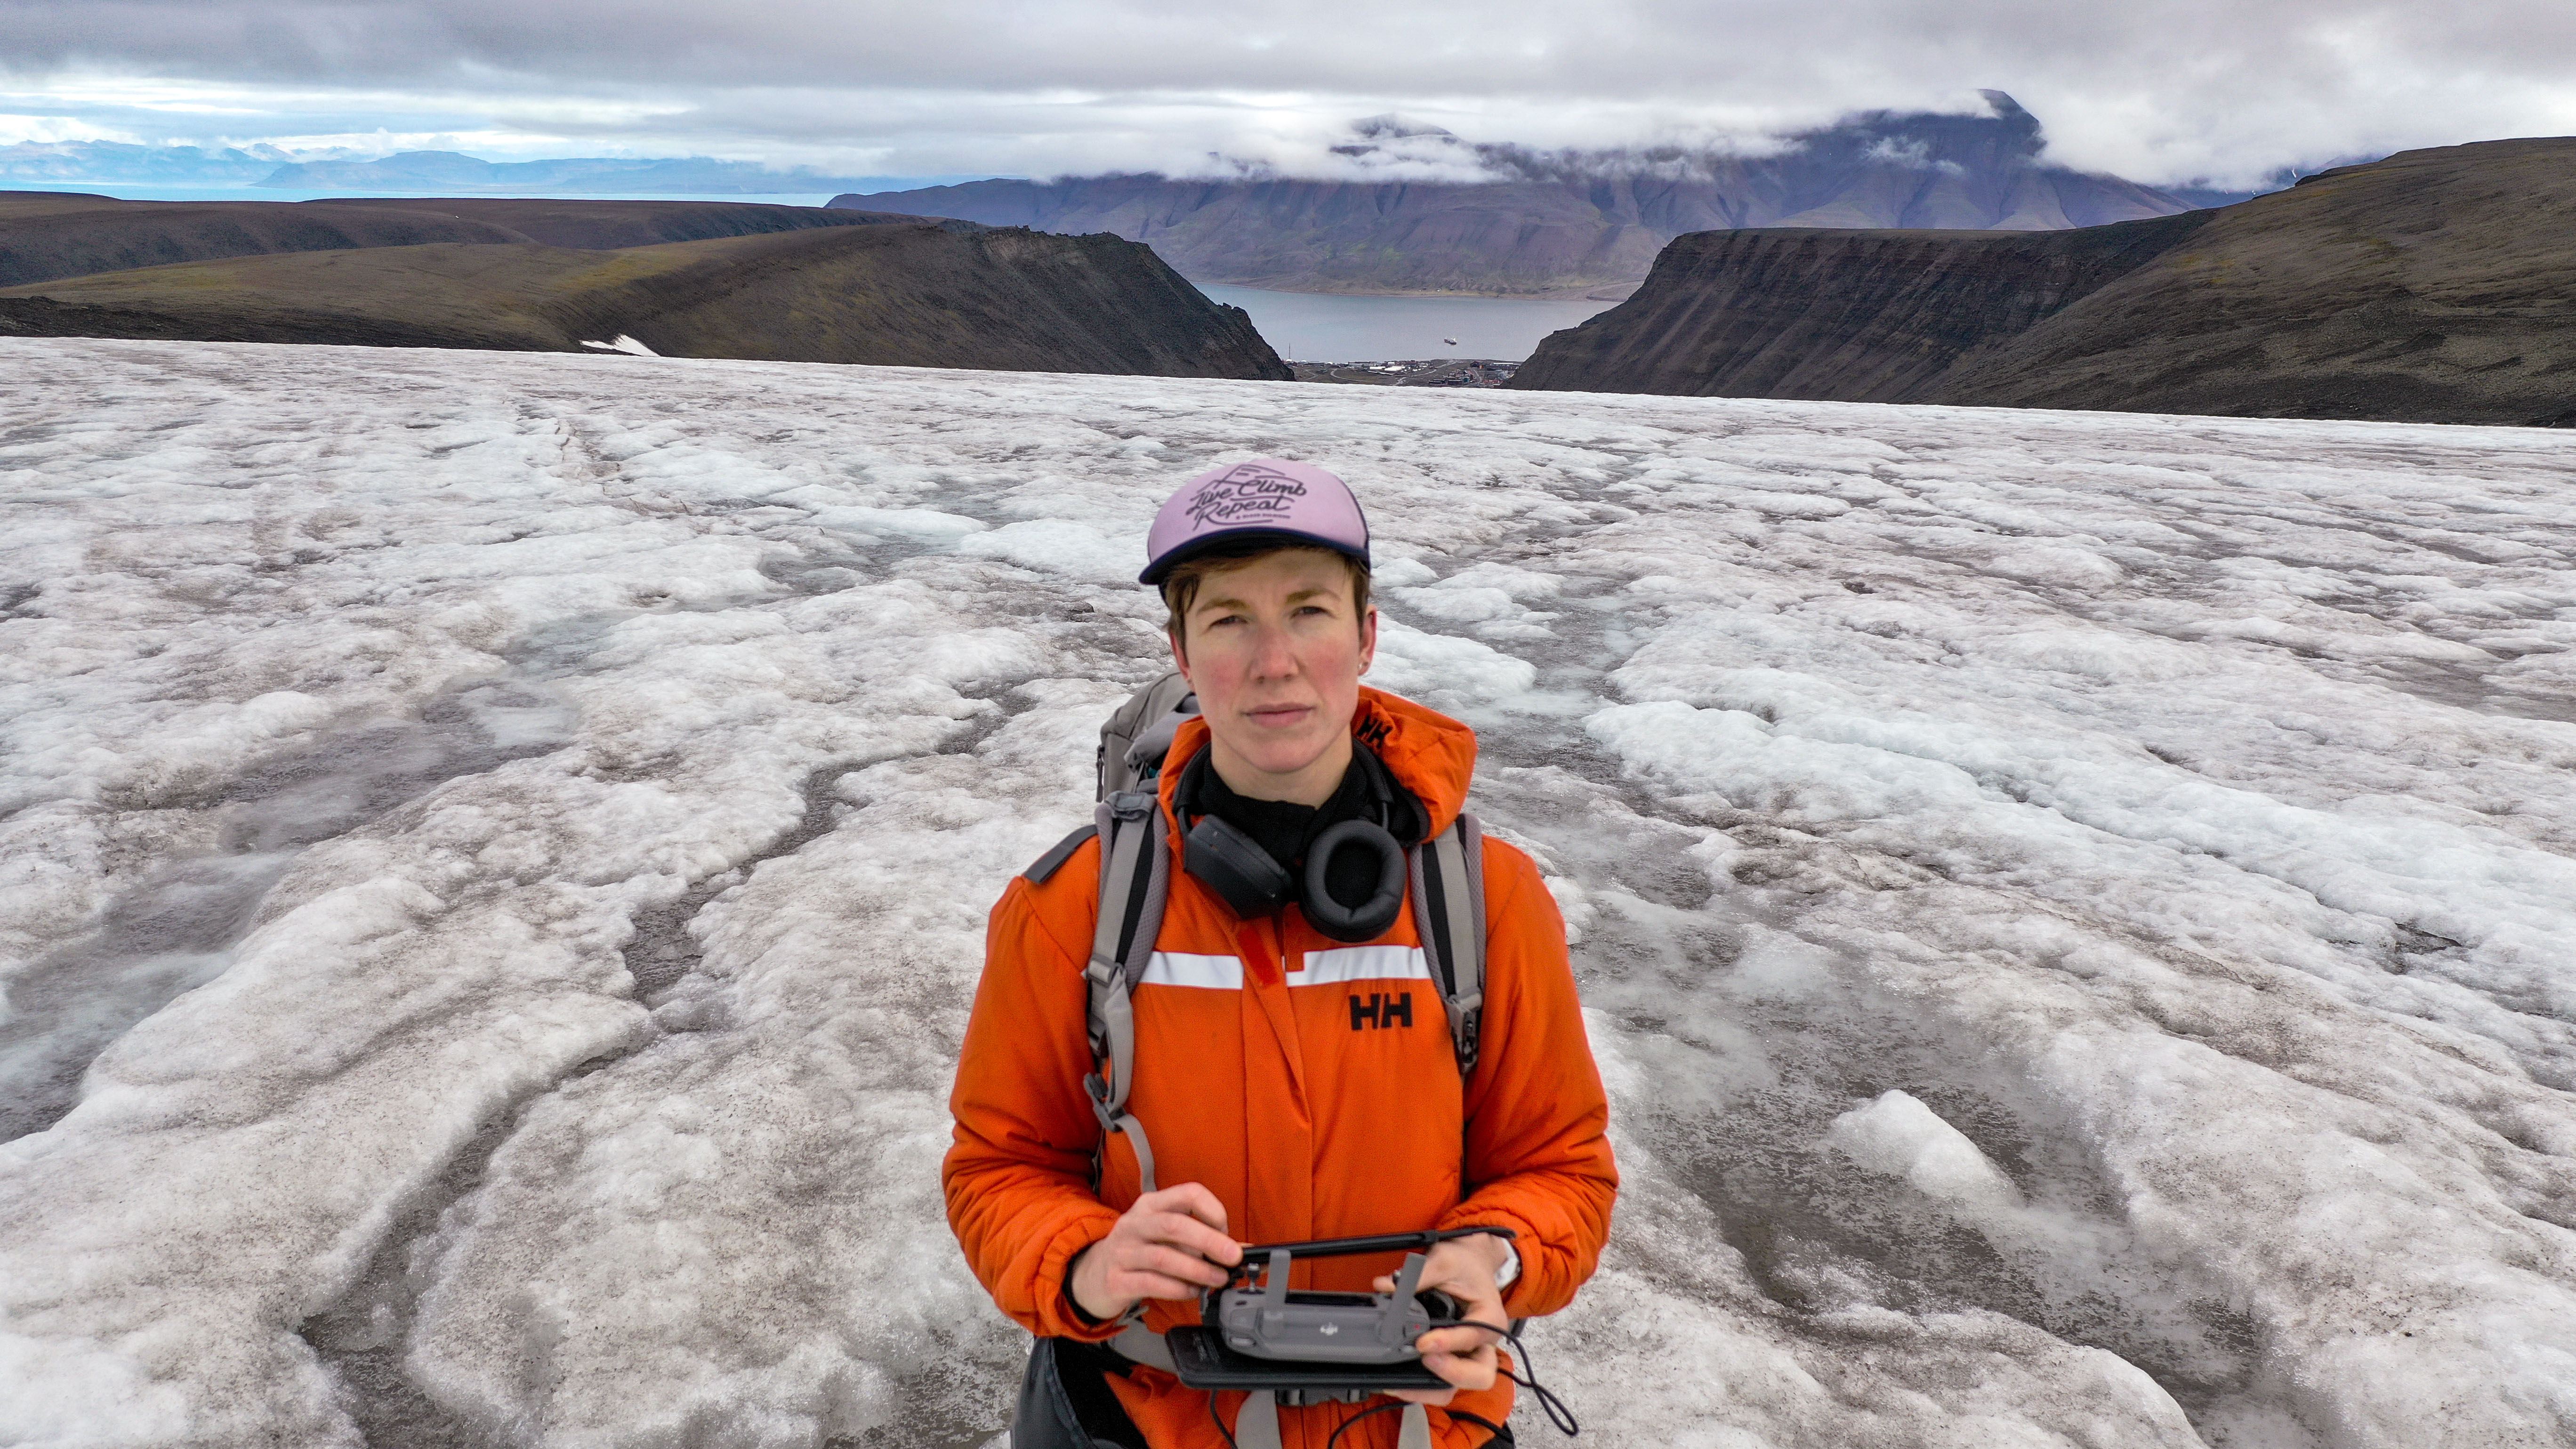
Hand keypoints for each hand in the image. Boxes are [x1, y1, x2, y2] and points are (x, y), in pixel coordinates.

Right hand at [1067, 1183, 1242, 1321]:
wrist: (1092, 1274)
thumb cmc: (1139, 1251)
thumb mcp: (1164, 1236)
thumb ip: (1200, 1238)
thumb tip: (1242, 1249)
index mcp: (1151, 1205)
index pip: (1188, 1194)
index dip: (1213, 1210)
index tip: (1227, 1230)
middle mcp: (1135, 1223)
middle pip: (1175, 1225)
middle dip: (1209, 1241)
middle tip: (1233, 1257)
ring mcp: (1122, 1251)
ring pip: (1163, 1257)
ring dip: (1197, 1269)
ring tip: (1217, 1279)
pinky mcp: (1116, 1279)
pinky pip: (1151, 1283)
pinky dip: (1177, 1289)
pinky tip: (1193, 1292)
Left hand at [1373, 1233, 1510, 1405]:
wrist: (1470, 1262)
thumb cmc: (1464, 1263)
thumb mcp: (1444, 1260)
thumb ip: (1417, 1276)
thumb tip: (1386, 1287)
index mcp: (1490, 1318)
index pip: (1472, 1337)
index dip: (1447, 1343)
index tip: (1423, 1344)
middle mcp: (1483, 1343)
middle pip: (1480, 1375)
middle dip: (1452, 1374)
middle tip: (1424, 1360)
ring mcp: (1468, 1355)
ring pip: (1459, 1386)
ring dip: (1433, 1387)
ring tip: (1404, 1381)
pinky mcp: (1451, 1359)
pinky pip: (1441, 1382)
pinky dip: (1423, 1385)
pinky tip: (1399, 1381)